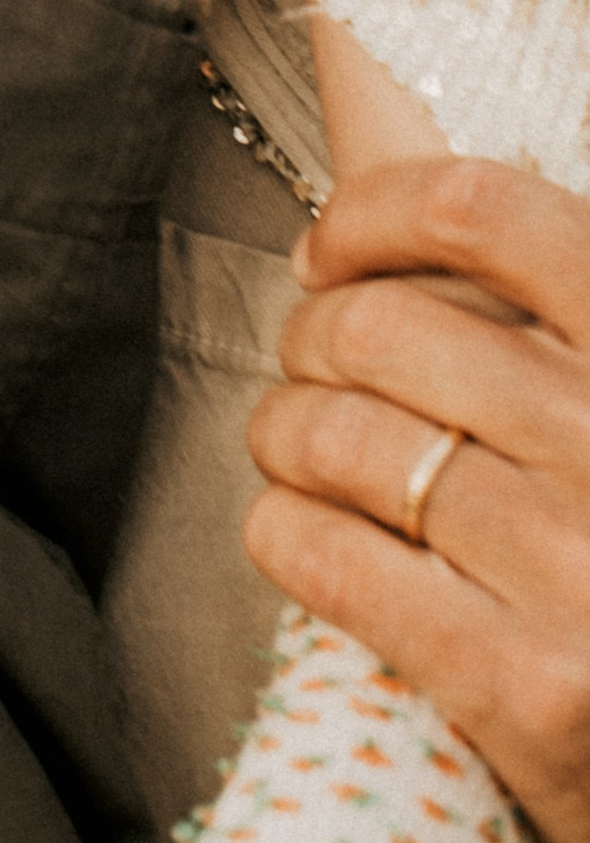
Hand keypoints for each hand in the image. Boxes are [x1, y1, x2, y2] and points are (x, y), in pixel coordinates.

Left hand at [248, 155, 589, 842]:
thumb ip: (527, 296)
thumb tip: (377, 156)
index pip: (478, 210)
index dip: (369, 215)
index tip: (327, 250)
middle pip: (377, 327)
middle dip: (308, 337)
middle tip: (310, 367)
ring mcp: (575, 569)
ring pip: (336, 438)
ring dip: (282, 433)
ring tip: (297, 448)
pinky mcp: (527, 686)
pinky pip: (330, 558)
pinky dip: (284, 529)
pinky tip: (298, 528)